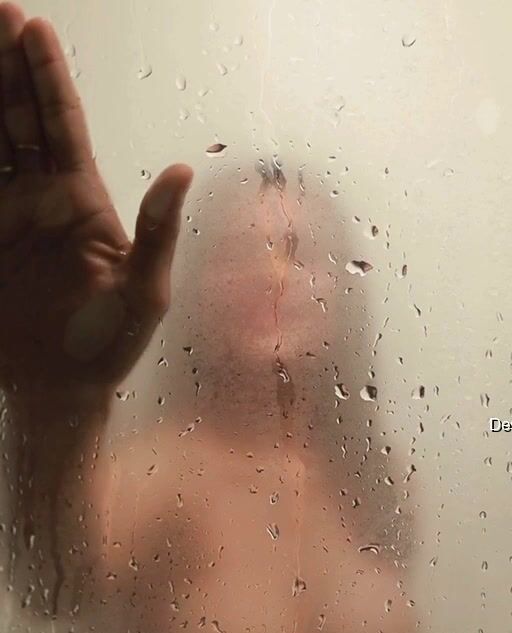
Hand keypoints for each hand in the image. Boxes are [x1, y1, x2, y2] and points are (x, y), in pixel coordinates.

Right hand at [0, 2, 192, 395]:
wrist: (60, 390)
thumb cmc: (110, 347)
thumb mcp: (144, 292)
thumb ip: (159, 231)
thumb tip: (182, 169)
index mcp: (82, 201)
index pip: (61, 125)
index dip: (46, 76)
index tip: (30, 26)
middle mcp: (41, 198)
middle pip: (18, 117)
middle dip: (4, 66)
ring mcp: (7, 216)